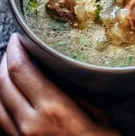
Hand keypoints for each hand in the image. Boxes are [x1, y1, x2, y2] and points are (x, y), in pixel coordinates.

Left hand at [0, 33, 120, 135]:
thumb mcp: (97, 116)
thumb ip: (73, 95)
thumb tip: (56, 78)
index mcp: (53, 109)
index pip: (21, 71)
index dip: (15, 50)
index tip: (18, 39)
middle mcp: (30, 123)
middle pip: (3, 82)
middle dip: (5, 60)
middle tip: (13, 48)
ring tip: (7, 66)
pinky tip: (6, 92)